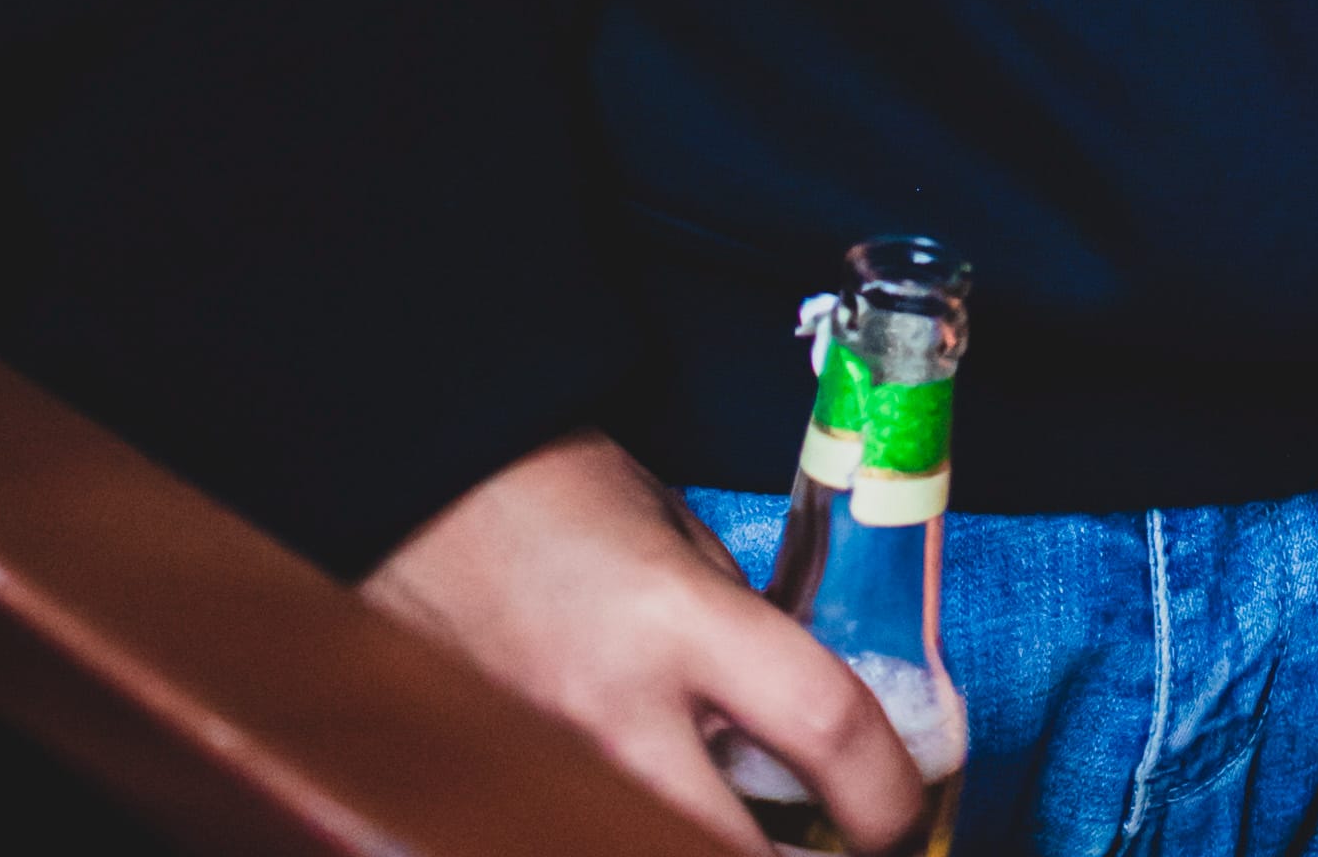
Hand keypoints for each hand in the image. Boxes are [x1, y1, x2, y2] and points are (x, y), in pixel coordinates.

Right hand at [365, 430, 927, 850]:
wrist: (414, 496)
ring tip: (745, 839)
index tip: (903, 815)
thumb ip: (738, 634)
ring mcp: (546, 774)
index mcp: (677, 622)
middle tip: (829, 854)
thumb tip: (791, 725)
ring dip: (707, 853)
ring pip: (655, 855)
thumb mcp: (680, 543)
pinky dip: (631, 838)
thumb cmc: (557, 497)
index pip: (823, 723)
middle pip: (734, 854)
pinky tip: (652, 824)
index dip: (887, 792)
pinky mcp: (487, 809)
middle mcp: (613, 716)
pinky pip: (580, 841)